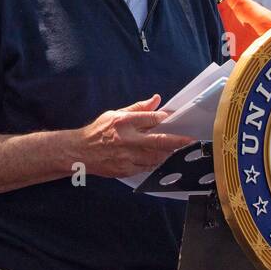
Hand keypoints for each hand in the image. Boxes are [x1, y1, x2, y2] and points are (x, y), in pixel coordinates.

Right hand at [73, 94, 195, 178]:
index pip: (150, 119)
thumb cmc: (98, 131)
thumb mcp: (115, 114)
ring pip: (154, 157)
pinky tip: (161, 159)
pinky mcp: (124, 169)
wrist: (80, 152)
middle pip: (157, 141)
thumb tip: (156, 100)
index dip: (163, 119)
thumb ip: (137, 108)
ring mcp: (125, 157)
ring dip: (168, 154)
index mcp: (123, 122)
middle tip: (190, 141)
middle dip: (176, 141)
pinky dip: (155, 164)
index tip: (172, 119)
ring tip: (178, 151)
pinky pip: (146, 168)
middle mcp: (126, 140)